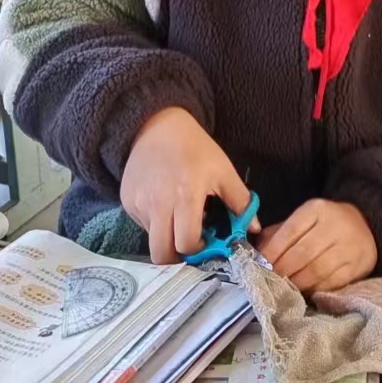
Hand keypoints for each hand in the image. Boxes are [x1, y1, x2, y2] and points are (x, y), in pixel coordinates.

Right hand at [121, 107, 251, 263]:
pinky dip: (154, 223)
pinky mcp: (127, 201)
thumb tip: (255, 229)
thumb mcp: (223, 171)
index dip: (197, 249)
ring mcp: (138, 203)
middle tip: (189, 242)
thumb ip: (240, 202)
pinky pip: (141, 225)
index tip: (206, 241)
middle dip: (177, 256)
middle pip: (162, 253)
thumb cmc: (195, 148)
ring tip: (178, 217)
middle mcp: (157, 203)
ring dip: (166, 237)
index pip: (186, 244)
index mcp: (185, 196)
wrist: (157, 127)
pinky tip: (164, 205)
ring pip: (152, 239)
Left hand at [260, 199, 376, 295]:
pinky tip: (304, 291)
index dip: (272, 251)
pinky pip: (331, 282)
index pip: (290, 231)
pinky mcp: (358, 266)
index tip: (259, 265)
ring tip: (283, 288)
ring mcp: (349, 247)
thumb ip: (278, 234)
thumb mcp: (302, 220)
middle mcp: (335, 226)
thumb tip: (255, 254)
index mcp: (317, 209)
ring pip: (316, 270)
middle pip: (303, 253)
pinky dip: (314, 289)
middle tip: (268, 280)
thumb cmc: (323, 226)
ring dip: (296, 282)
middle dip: (282, 269)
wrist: (365, 227)